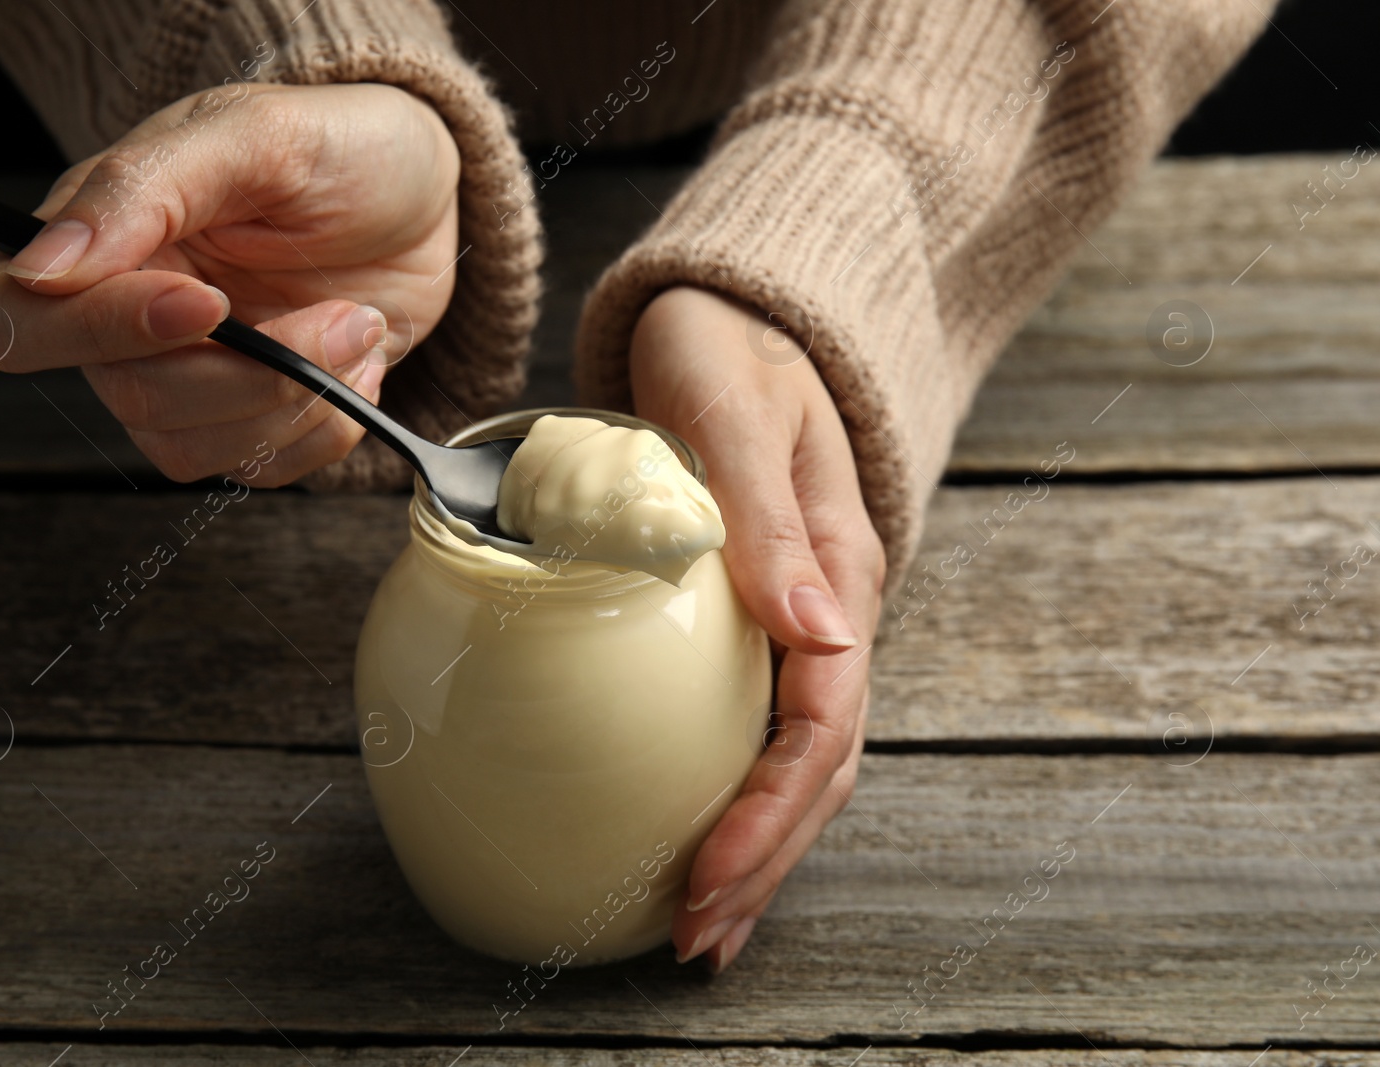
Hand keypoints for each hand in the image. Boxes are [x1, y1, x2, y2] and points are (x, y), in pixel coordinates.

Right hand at [0, 83, 460, 483]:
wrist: (424, 194)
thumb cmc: (339, 145)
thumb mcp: (257, 133)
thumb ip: (141, 187)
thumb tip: (39, 265)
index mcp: (100, 237)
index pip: (23, 323)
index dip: (108, 332)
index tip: (210, 302)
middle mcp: (127, 318)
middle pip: (133, 398)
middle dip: (251, 372)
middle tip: (340, 314)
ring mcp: (190, 375)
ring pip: (193, 449)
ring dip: (297, 401)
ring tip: (359, 326)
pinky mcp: (251, 416)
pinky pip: (258, 469)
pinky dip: (324, 427)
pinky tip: (357, 361)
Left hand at [629, 287, 885, 972]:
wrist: (737, 317)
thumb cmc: (729, 349)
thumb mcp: (737, 407)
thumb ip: (769, 512)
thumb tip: (814, 628)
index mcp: (834, 570)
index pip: (821, 720)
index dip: (769, 807)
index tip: (704, 871)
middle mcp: (828, 613)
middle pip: (819, 767)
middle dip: (764, 860)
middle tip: (694, 936)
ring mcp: (801, 624)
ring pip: (800, 763)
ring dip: (759, 851)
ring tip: (703, 928)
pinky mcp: (759, 626)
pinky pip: (763, 729)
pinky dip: (739, 801)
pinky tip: (702, 847)